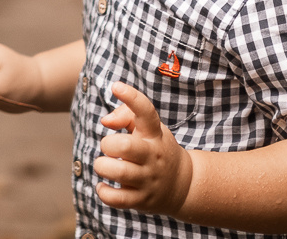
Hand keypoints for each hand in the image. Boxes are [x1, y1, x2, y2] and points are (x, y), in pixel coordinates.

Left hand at [94, 82, 192, 215]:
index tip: (116, 86)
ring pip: (118, 172)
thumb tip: (105, 121)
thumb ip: (125, 114)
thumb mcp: (149, 128)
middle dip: (107, 144)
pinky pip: (116, 199)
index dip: (131, 97)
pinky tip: (104, 186)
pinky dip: (104, 192)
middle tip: (109, 148)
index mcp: (154, 134)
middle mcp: (153, 156)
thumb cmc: (156, 149)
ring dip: (103, 167)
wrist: (184, 185)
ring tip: (105, 166)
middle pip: (125, 146)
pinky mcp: (142, 200)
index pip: (146, 112)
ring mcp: (148, 180)